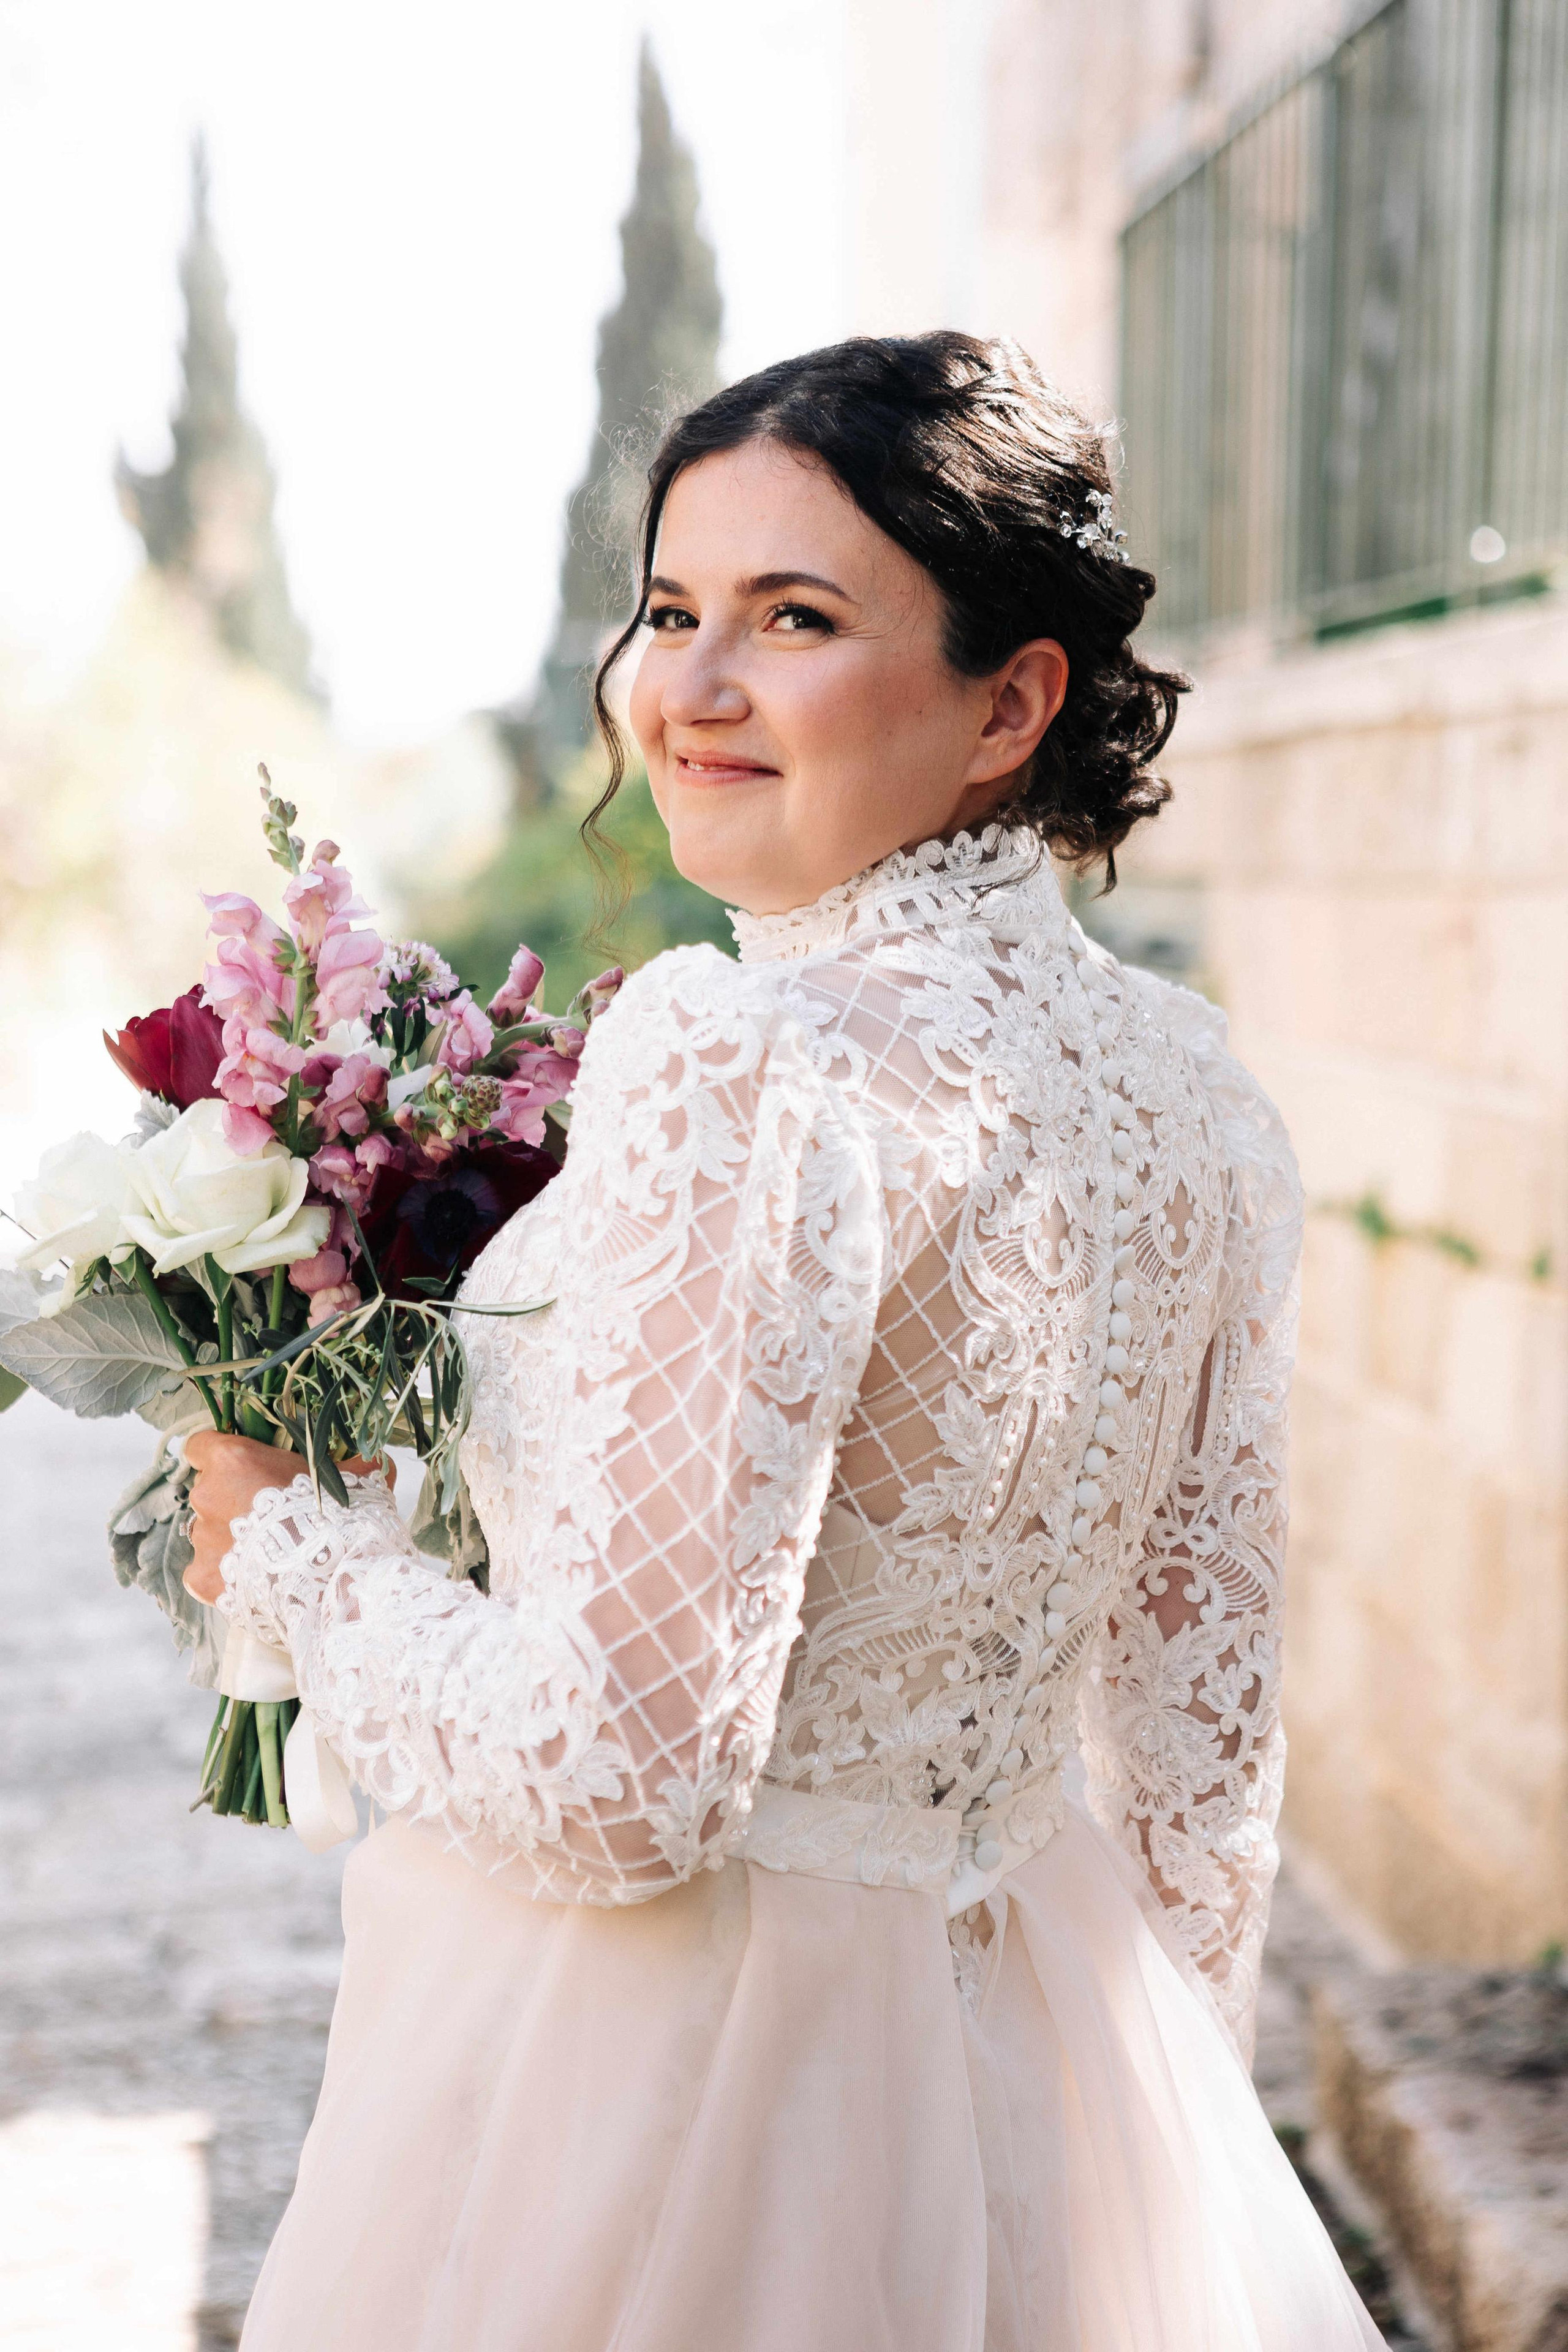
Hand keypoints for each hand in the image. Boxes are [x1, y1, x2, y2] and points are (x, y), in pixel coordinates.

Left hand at [182, 1431, 392, 1603]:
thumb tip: (374, 1460)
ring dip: (232, 1541)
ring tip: (271, 1557)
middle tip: (273, 1518)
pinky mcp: (203, 1579)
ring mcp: (203, 1540)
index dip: (217, 1456)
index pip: (200, 1446)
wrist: (335, 1580)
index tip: (238, 1468)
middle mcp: (208, 1495)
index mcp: (235, 1460)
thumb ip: (354, 1466)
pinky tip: (257, 1582)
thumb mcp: (358, 1479)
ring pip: (209, 1534)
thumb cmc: (342, 1519)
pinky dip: (227, 1576)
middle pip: (209, 1492)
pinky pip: (207, 1573)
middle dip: (234, 1502)